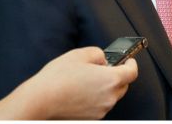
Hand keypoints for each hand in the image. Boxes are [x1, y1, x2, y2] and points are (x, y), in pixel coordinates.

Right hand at [0, 47, 137, 119]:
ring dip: (105, 88)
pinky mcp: (91, 118)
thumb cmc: (57, 79)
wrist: (39, 101)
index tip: (128, 59)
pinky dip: (95, 98)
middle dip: (117, 75)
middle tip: (104, 68)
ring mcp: (101, 110)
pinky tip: (80, 92)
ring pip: (111, 96)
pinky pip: (100, 105)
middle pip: (123, 85)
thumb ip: (98, 54)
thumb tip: (103, 60)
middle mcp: (109, 97)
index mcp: (111, 80)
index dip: (131, 63)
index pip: (132, 72)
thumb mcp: (80, 54)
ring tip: (86, 80)